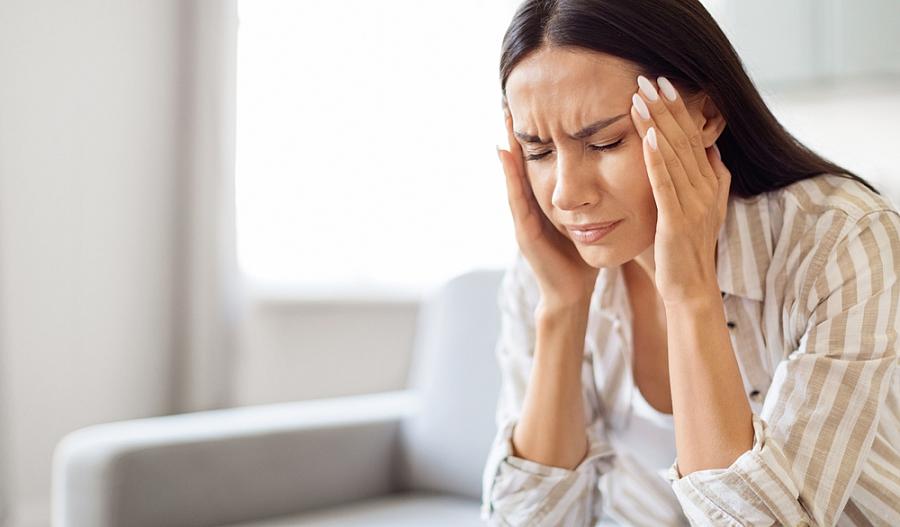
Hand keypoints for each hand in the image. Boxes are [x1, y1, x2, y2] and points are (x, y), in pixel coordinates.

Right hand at [497, 106, 598, 307]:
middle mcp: (533, 204)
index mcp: (548, 200)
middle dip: (518, 132)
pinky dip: (510, 174)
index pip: (543, 159)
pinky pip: (516, 197)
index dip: (540, 133)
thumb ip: (592, 196)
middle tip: (512, 98)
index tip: (539, 101)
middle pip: (524, 162)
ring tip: (505, 116)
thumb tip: (610, 168)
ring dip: (509, 145)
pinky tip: (505, 153)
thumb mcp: (588, 218)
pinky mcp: (525, 230)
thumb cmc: (582, 256)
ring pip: (516, 173)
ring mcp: (525, 216)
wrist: (572, 292)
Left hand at [629, 75, 730, 305]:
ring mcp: (694, 205)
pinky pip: (666, 185)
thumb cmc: (682, 251)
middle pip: (685, 139)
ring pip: (675, 156)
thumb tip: (706, 151)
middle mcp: (706, 189)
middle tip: (648, 79)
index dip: (678, 110)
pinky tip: (645, 137)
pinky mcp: (677, 220)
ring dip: (657, 125)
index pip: (693, 138)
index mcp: (709, 183)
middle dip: (666, 107)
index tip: (663, 84)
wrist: (690, 289)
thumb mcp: (694, 209)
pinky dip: (656, 160)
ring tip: (640, 98)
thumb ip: (700, 181)